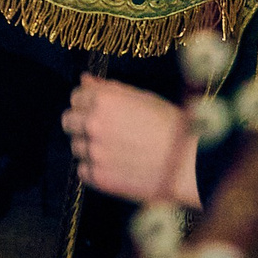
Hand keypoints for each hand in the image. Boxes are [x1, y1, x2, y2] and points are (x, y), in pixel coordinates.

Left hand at [64, 74, 199, 207]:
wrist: (189, 164)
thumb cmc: (171, 126)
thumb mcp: (141, 98)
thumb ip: (108, 88)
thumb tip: (84, 79)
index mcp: (103, 101)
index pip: (76, 97)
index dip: (87, 103)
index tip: (97, 110)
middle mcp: (92, 124)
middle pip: (68, 121)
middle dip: (81, 124)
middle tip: (102, 132)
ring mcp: (94, 152)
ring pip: (76, 147)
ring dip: (89, 147)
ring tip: (116, 151)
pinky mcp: (99, 177)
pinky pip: (83, 171)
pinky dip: (94, 169)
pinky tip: (115, 166)